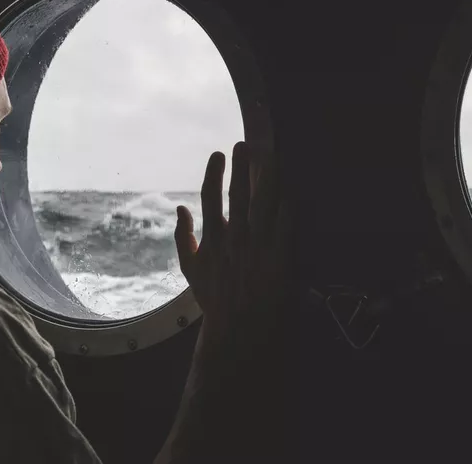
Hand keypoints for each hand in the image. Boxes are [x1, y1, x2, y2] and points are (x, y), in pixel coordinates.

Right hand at [174, 141, 287, 333]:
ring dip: (266, 177)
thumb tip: (179, 207)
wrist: (239, 326)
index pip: (211, 196)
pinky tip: (291, 187)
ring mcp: (258, 244)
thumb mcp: (190, 268)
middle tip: (244, 144)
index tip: (218, 154)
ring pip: (263, 202)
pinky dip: (288, 204)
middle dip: (241, 166)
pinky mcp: (280, 254)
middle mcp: (235, 236)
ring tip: (270, 155)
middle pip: (239, 193)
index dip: (214, 172)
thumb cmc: (215, 297)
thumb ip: (182, 236)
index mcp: (213, 237)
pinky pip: (285, 223)